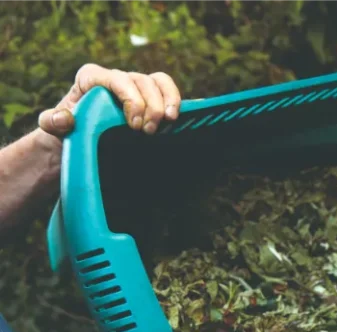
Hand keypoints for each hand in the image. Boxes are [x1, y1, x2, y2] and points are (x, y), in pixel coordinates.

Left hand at [37, 64, 180, 137]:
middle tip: (148, 132)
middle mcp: (117, 79)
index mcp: (92, 78)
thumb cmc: (67, 130)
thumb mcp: (52, 127)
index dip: (130, 98)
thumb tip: (64, 118)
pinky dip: (176, 101)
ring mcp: (136, 88)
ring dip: (168, 101)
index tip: (133, 125)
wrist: (81, 139)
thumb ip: (52, 121)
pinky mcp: (151, 99)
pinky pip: (168, 91)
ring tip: (168, 122)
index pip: (116, 78)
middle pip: (141, 81)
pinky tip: (176, 119)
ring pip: (158, 82)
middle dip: (150, 106)